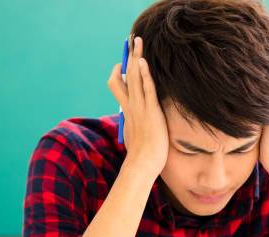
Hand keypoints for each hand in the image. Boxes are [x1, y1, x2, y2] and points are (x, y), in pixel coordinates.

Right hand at [107, 36, 168, 179]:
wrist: (143, 164)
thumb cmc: (141, 155)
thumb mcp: (134, 136)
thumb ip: (133, 126)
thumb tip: (132, 124)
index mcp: (126, 111)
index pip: (117, 85)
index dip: (119, 72)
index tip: (123, 63)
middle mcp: (131, 107)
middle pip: (125, 75)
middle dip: (128, 56)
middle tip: (132, 40)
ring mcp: (140, 109)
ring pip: (135, 78)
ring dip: (136, 58)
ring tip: (137, 41)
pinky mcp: (151, 112)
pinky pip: (147, 89)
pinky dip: (144, 75)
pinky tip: (143, 63)